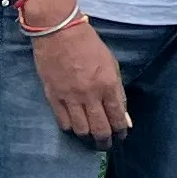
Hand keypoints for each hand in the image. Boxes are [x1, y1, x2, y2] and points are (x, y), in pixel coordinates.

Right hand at [29, 8, 131, 139]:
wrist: (58, 32)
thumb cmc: (88, 44)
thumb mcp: (111, 64)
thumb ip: (117, 90)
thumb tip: (122, 115)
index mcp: (108, 84)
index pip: (117, 117)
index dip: (121, 131)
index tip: (121, 136)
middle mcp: (90, 95)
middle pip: (100, 129)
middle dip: (105, 141)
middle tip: (107, 145)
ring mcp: (70, 98)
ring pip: (82, 130)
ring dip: (88, 139)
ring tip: (91, 140)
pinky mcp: (54, 98)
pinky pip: (64, 123)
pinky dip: (71, 129)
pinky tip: (75, 128)